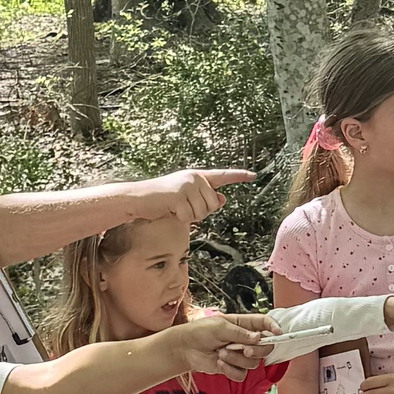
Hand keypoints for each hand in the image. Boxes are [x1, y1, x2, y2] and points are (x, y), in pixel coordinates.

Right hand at [130, 169, 254, 224]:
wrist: (139, 198)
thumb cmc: (163, 200)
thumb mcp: (187, 198)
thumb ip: (205, 198)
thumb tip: (222, 199)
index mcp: (198, 176)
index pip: (222, 176)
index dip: (238, 176)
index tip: (253, 175)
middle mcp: (195, 178)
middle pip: (213, 204)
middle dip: (200, 212)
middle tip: (183, 207)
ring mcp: (187, 186)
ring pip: (203, 212)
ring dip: (190, 216)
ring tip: (175, 207)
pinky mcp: (179, 196)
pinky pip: (189, 217)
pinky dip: (180, 219)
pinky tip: (170, 210)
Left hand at [172, 313, 273, 380]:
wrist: (185, 349)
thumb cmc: (200, 332)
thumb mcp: (220, 327)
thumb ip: (240, 333)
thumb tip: (258, 338)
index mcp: (244, 325)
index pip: (265, 324)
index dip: (274, 328)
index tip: (279, 333)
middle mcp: (245, 340)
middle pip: (265, 347)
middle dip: (257, 350)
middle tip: (245, 350)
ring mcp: (240, 355)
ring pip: (253, 363)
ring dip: (236, 359)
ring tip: (221, 353)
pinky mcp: (233, 368)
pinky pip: (242, 375)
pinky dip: (230, 370)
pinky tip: (219, 363)